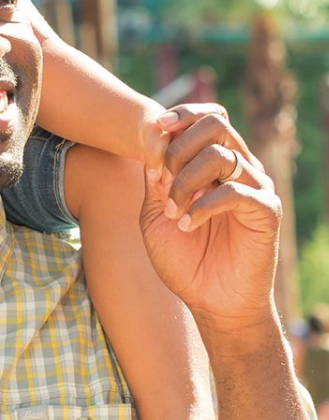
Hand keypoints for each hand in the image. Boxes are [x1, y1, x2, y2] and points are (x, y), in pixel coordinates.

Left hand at [139, 112, 280, 332]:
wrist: (212, 303)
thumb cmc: (185, 261)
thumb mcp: (155, 216)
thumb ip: (154, 179)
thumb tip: (153, 141)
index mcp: (216, 164)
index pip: (208, 117)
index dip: (182, 116)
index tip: (156, 130)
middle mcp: (240, 169)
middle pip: (217, 125)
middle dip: (179, 148)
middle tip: (161, 181)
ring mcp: (256, 188)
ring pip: (222, 154)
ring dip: (186, 180)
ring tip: (172, 211)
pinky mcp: (266, 211)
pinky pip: (236, 190)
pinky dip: (203, 205)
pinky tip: (186, 224)